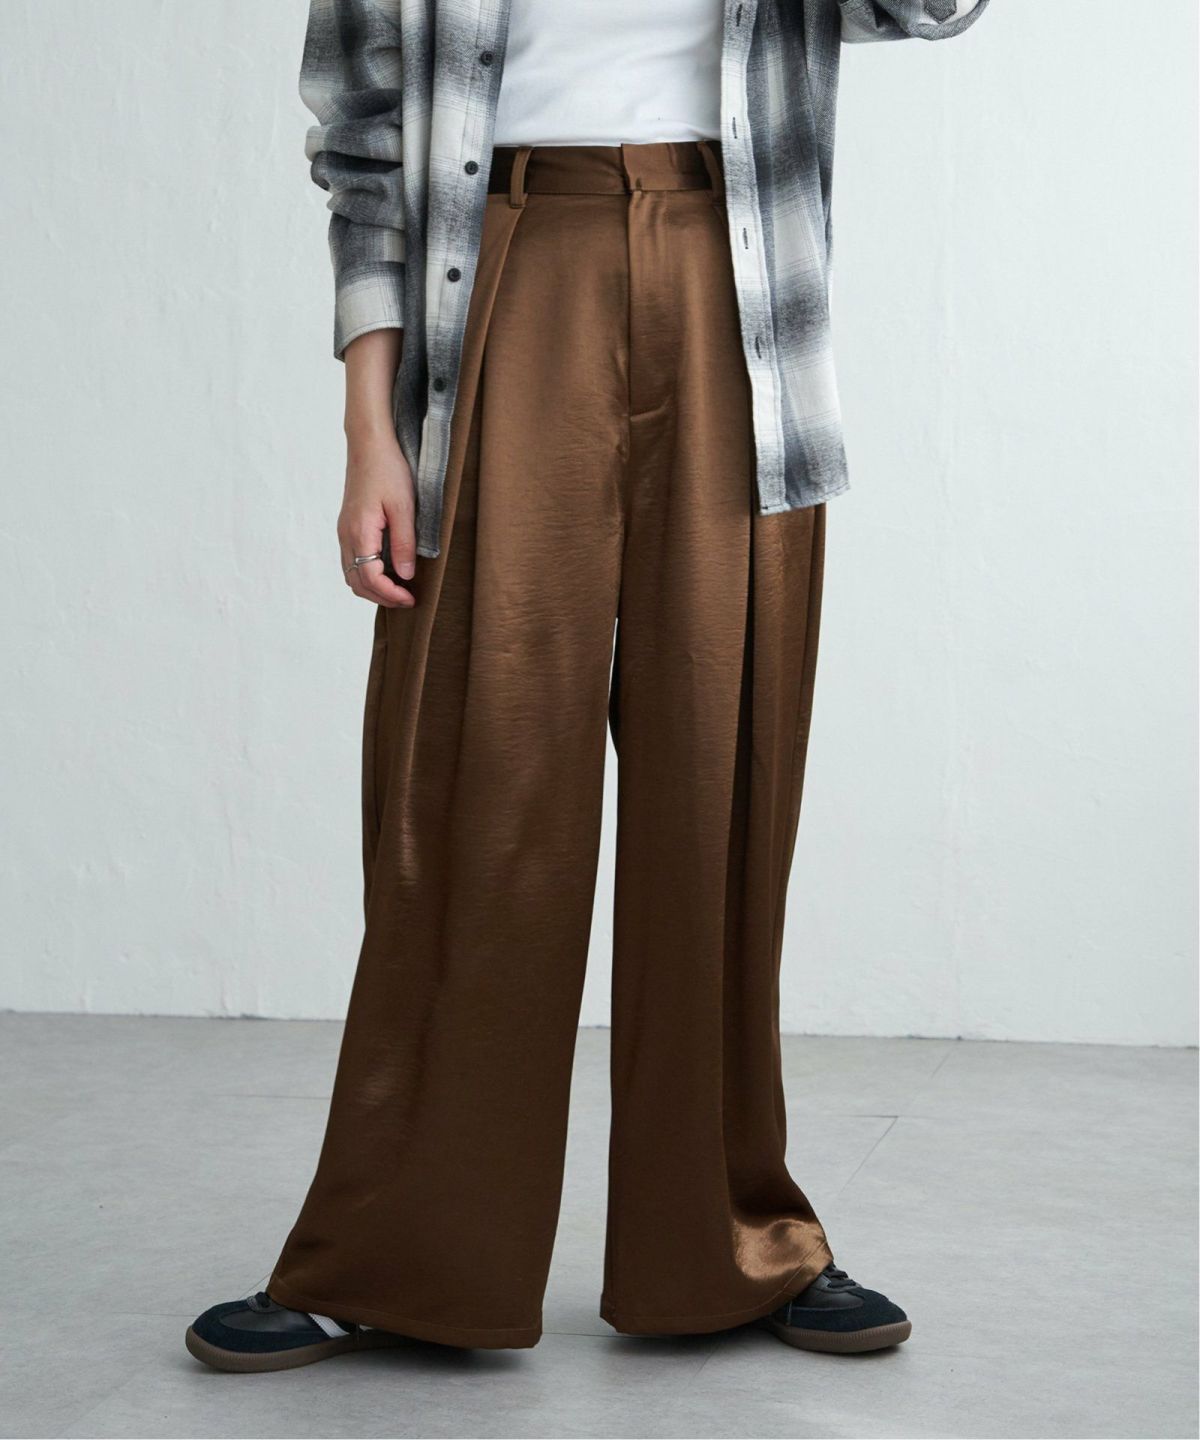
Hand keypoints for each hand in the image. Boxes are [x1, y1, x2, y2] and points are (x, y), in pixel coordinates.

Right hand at [338, 430, 416, 607]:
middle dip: (381, 597)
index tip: (410, 598)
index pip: (370, 578)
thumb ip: (404, 543)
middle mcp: (346, 535)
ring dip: (373, 588)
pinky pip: (352, 561)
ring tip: (398, 590)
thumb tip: (405, 575)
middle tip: (407, 600)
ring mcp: (344, 531)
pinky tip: (387, 572)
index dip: (390, 593)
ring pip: (351, 574)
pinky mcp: (348, 527)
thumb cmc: (388, 470)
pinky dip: (367, 574)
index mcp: (359, 531)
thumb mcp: (404, 507)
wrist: (369, 445)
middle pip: (356, 582)